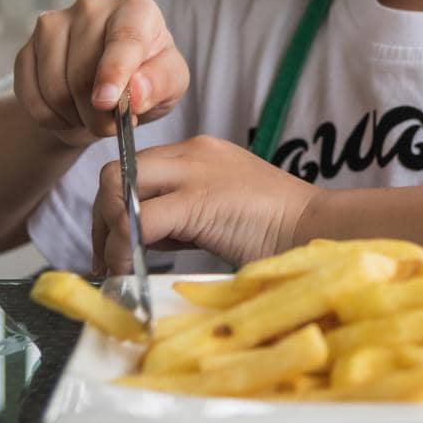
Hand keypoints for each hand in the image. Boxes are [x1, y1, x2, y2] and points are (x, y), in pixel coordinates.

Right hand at [12, 0, 188, 147]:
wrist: (109, 85)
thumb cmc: (148, 77)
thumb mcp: (171, 83)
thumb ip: (160, 83)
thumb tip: (135, 91)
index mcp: (135, 8)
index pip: (124, 38)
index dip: (114, 72)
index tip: (107, 102)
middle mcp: (91, 7)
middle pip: (84, 71)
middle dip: (98, 113)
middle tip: (112, 125)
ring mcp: (53, 24)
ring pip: (54, 87)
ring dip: (74, 117)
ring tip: (92, 117)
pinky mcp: (26, 48)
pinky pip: (30, 96)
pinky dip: (49, 118)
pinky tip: (68, 115)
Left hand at [91, 135, 320, 274]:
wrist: (321, 228)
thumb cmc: (282, 230)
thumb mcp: (224, 210)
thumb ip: (186, 214)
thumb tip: (143, 238)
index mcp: (201, 152)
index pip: (134, 166)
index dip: (116, 204)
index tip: (116, 242)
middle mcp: (194, 153)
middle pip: (115, 172)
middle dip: (101, 219)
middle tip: (106, 259)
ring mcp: (196, 173)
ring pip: (118, 189)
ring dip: (108, 233)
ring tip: (117, 267)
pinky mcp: (199, 201)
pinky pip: (138, 221)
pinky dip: (123, 249)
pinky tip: (128, 271)